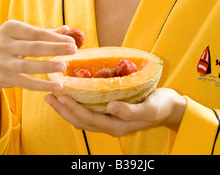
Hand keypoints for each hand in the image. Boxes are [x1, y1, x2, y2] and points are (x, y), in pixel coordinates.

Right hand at [0, 20, 76, 94]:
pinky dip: (42, 85)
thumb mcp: (20, 34)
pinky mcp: (5, 79)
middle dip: (55, 48)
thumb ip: (43, 33)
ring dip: (47, 67)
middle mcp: (4, 45)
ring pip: (28, 66)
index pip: (36, 33)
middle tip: (74, 49)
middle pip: (33, 47)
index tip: (72, 40)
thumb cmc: (8, 45)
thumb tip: (67, 30)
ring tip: (64, 66)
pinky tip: (58, 85)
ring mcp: (3, 63)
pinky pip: (26, 83)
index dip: (55, 37)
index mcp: (9, 28)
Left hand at [44, 88, 186, 135]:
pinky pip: (89, 111)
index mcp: (116, 125)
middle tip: (48, 95)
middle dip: (63, 109)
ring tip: (54, 96)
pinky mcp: (112, 112)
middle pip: (80, 120)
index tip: (59, 95)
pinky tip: (73, 94)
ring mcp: (110, 120)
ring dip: (66, 108)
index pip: (87, 119)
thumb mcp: (149, 108)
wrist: (171, 107)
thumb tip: (110, 107)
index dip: (72, 108)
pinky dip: (77, 104)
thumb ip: (130, 111)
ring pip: (82, 117)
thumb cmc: (161, 106)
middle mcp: (110, 125)